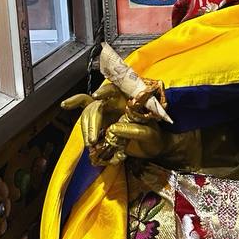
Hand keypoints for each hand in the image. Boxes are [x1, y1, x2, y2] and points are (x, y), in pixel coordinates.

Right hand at [63, 84, 193, 165]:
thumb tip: (113, 129)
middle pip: (96, 105)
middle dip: (91, 120)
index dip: (104, 90)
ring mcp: (107, 115)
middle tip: (92, 138)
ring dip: (86, 128)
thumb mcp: (149, 134)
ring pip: (89, 115)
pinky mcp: (102, 126)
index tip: (96, 96)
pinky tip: (83, 137)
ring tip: (91, 143)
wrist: (154, 150)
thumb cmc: (155, 138)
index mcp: (128, 100)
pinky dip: (84, 130)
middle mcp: (115, 104)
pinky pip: (88, 124)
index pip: (114, 89)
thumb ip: (134, 130)